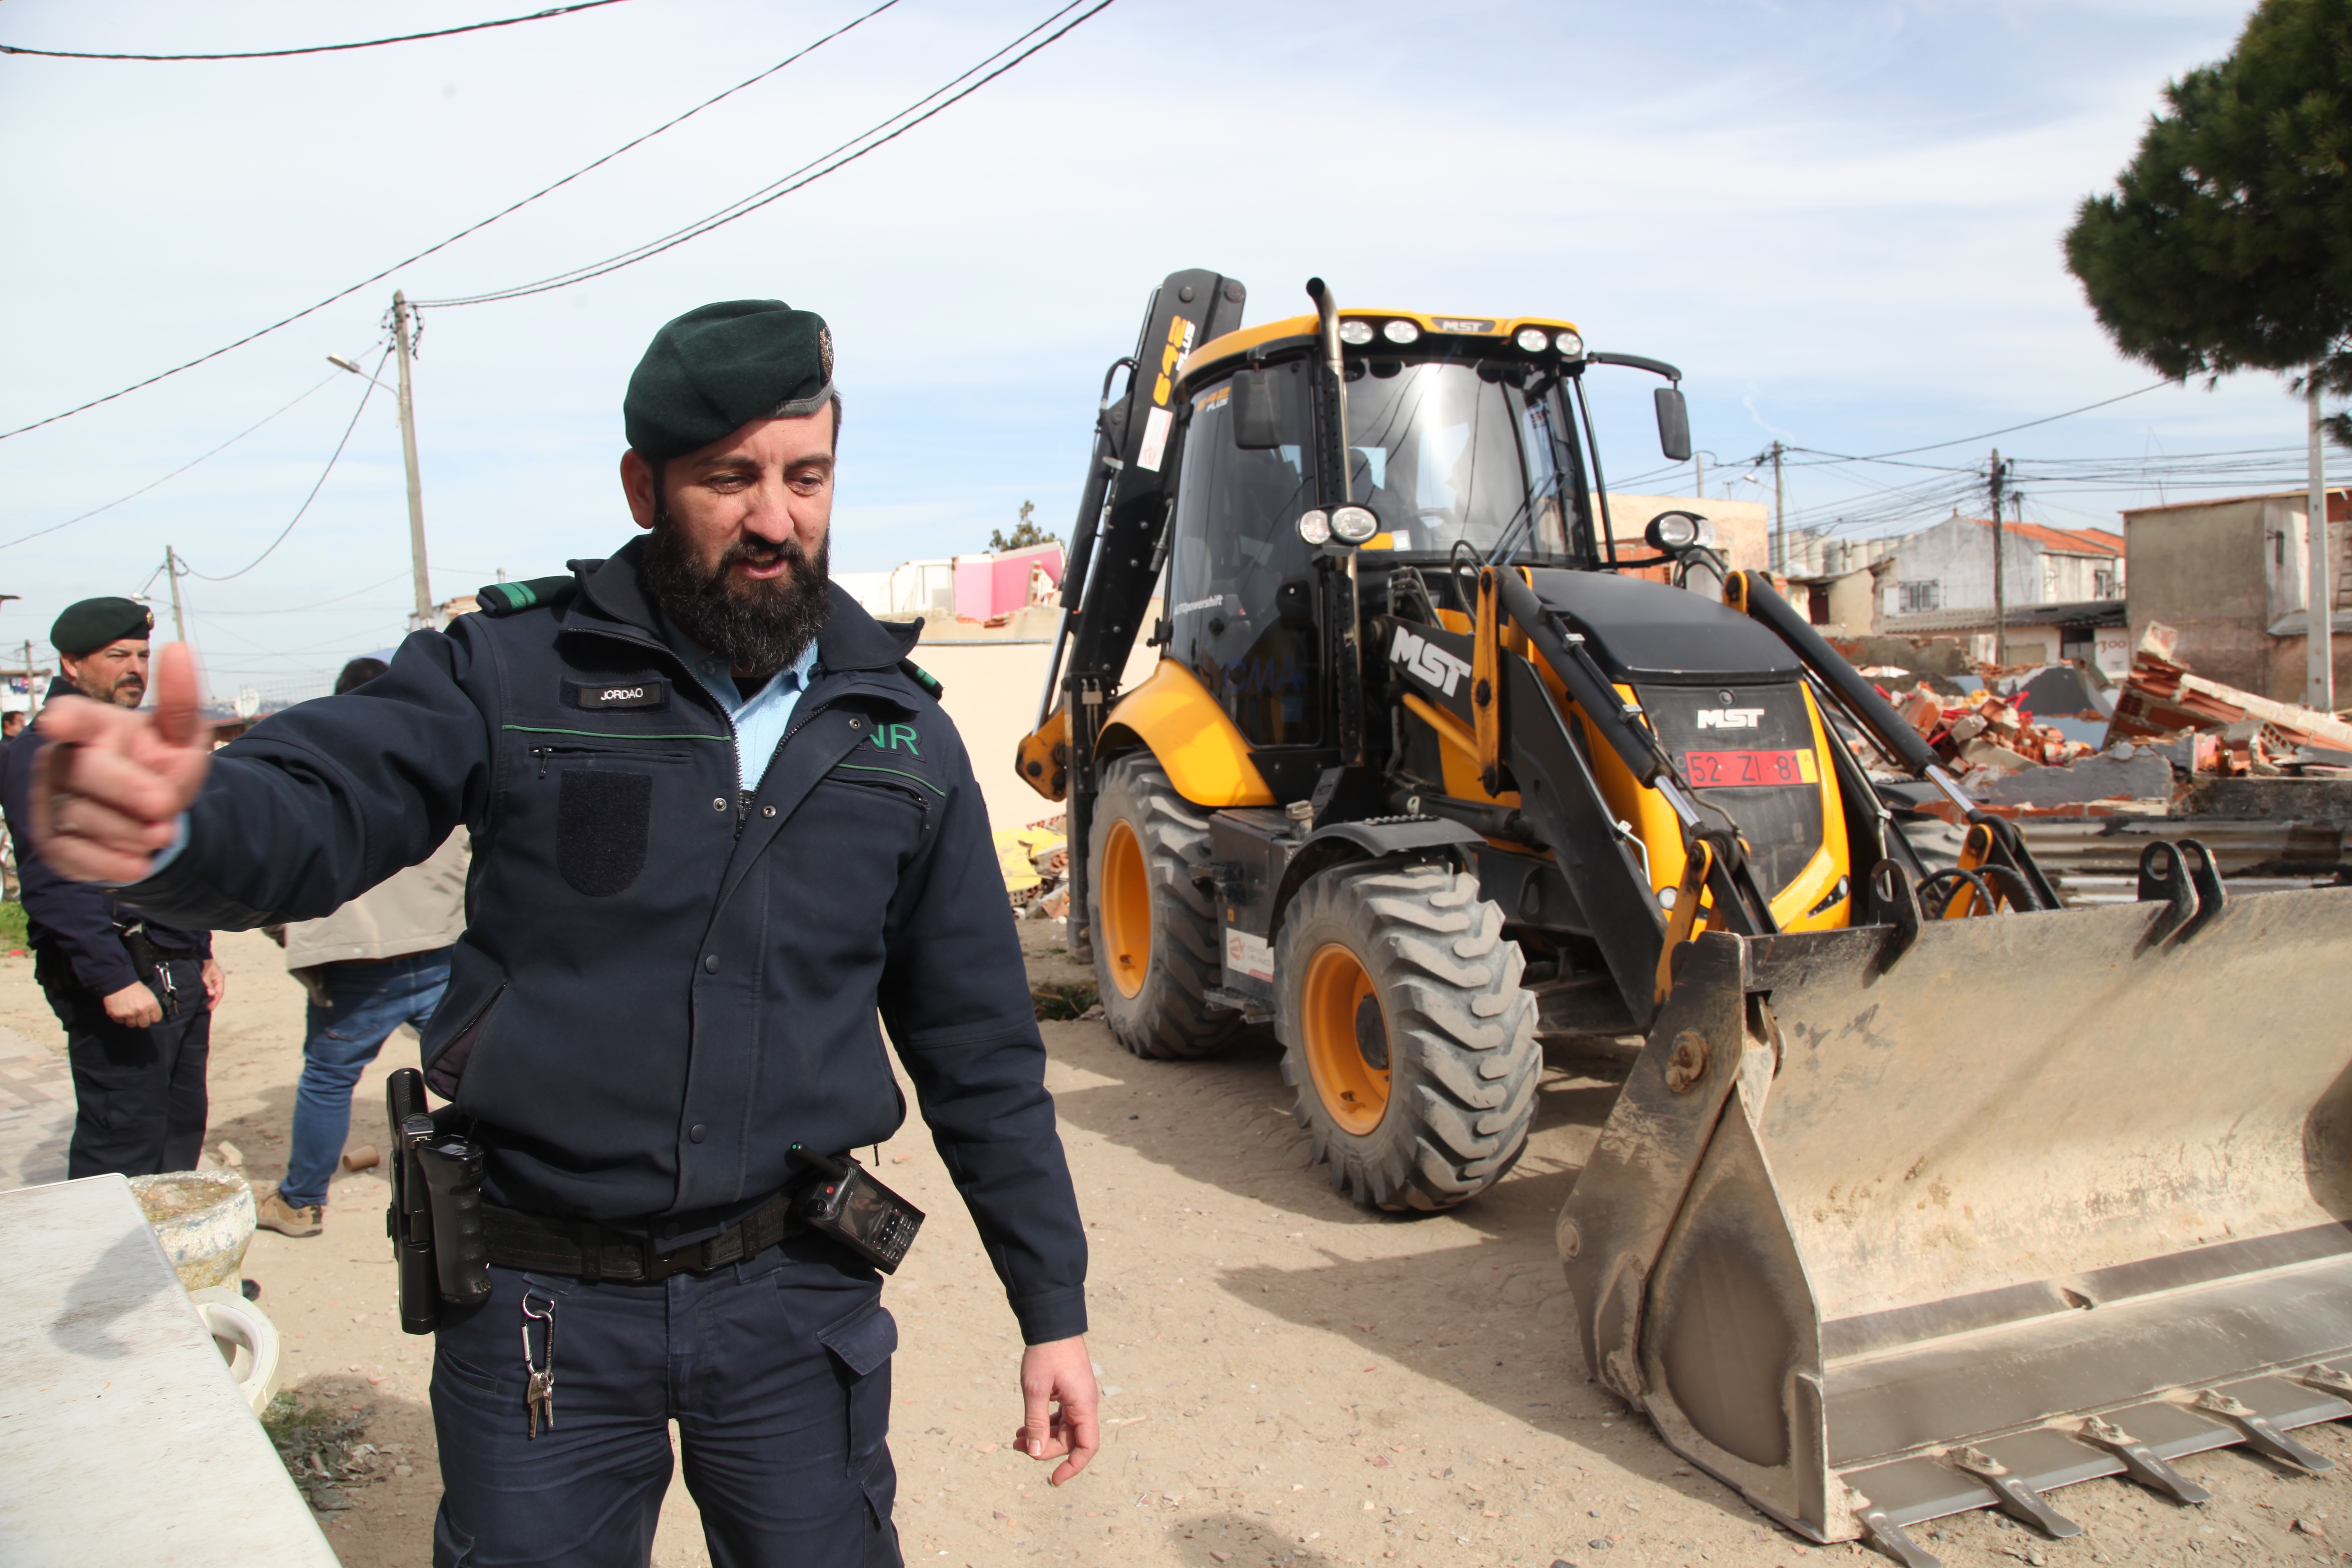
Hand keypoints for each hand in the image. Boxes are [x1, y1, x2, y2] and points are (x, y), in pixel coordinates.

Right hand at [31, 643, 211, 884]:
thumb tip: (176, 648)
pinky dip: (112, 863)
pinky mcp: (53, 843)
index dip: (68, 720)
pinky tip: (139, 863)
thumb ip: (181, 699)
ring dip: (131, 831)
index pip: (74, 717)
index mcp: (91, 725)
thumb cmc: (161, 764)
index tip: (59, 723)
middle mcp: (61, 760)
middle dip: (128, 790)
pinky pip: (76, 856)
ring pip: (83, 817)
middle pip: (86, 772)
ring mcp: (50, 802)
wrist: (157, 818)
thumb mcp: (182, 735)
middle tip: (165, 806)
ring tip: (162, 833)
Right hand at [102, 980, 162, 1028]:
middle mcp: (141, 1011)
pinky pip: (120, 1022)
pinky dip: (120, 1017)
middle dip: (141, 1020)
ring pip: (131, 1024)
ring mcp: (128, 1014)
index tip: (149, 1015)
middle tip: (138, 1015)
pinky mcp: (117, 1015)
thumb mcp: (149, 995)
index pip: (156, 1019)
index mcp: (151, 1004)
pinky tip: (120, 1010)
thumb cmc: (135, 988)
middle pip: (144, 1024)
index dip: (153, 1017)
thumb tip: (152, 1016)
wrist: (119, 982)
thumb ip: (152, 1006)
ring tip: (128, 1011)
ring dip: (130, 1020)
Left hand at [201, 958, 225, 1010]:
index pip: (219, 993)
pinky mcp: (205, 979)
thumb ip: (207, 984)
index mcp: (219, 978)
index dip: (214, 1002)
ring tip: (200, 1004)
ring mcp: (211, 980)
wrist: (196, 953)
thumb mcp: (204, 974)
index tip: (208, 1009)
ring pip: (210, 991)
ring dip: (206, 998)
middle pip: (215, 993)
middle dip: (210, 1001)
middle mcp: (217, 980)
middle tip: (203, 1009)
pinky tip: (199, 997)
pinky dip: (203, 993)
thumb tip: (212, 994)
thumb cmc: (201, 963)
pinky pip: (206, 989)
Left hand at [1013, 1335, 1098, 1485]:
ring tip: (1016, 1437)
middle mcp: (1085, 1405)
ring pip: (1063, 1430)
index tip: (1053, 1479)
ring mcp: (1078, 1398)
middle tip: (1016, 1445)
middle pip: (1070, 1441)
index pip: (1086, 1447)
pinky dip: (1044, 1423)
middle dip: (1044, 1448)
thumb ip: (1036, 1423)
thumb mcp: (1035, 1390)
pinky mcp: (1070, 1392)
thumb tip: (1033, 1453)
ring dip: (1041, 1436)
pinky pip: (1060, 1417)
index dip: (1072, 1467)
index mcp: (1083, 1406)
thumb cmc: (1046, 1354)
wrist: (1052, 1323)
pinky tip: (1025, 1425)